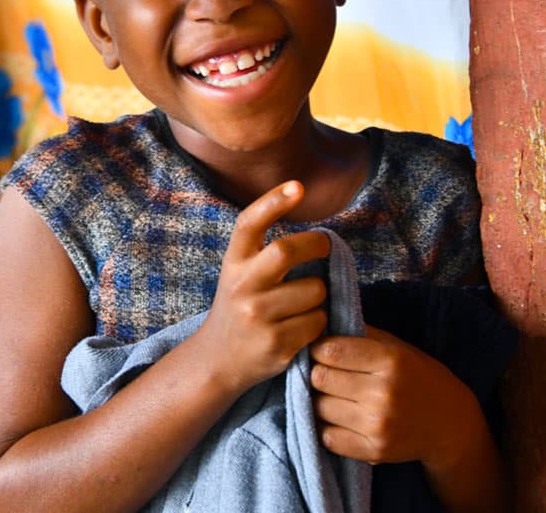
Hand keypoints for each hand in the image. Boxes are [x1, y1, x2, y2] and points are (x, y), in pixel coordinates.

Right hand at [196, 181, 330, 394]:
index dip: (272, 201)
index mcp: (233, 263)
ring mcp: (256, 317)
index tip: (297, 186)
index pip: (249, 224)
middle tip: (327, 246)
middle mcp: (240, 287)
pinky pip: (317, 321)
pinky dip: (318, 321)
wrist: (218, 360)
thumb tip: (321, 235)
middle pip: (285, 251)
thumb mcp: (240, 273)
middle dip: (316, 245)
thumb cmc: (240, 306)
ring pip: (313, 290)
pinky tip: (302, 327)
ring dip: (320, 294)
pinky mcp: (275, 344)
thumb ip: (265, 253)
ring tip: (305, 303)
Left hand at [309, 325, 481, 468]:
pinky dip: (328, 428)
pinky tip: (340, 420)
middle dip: (319, 374)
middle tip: (328, 375)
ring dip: (322, 401)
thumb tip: (319, 326)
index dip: (319, 349)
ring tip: (335, 397)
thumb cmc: (418, 377)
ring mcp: (378, 425)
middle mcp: (383, 393)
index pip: (331, 351)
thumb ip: (361, 335)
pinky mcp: (374, 451)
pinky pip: (328, 438)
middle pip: (320, 379)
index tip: (321, 351)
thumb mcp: (397, 347)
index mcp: (390, 360)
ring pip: (320, 408)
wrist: (450, 424)